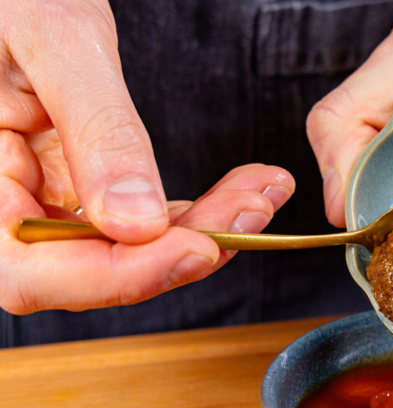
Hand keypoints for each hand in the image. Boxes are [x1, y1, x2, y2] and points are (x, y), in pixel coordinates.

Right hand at [0, 0, 293, 314]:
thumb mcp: (55, 43)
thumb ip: (96, 131)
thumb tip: (138, 223)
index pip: (34, 271)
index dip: (121, 275)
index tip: (197, 249)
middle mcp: (5, 208)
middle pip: (94, 268)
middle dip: (184, 248)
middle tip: (251, 211)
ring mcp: (44, 200)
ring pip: (129, 250)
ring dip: (204, 229)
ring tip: (261, 192)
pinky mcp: (80, 188)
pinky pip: (141, 220)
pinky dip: (197, 210)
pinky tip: (242, 187)